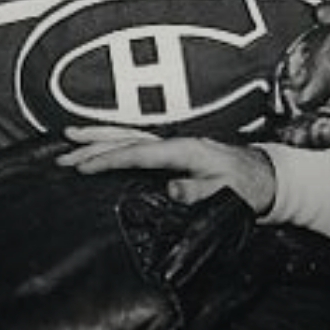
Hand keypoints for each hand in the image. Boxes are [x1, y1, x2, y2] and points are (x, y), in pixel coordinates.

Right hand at [57, 126, 277, 214]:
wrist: (268, 178)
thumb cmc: (249, 187)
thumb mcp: (228, 193)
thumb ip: (199, 191)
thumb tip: (171, 188)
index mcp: (184, 150)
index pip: (137, 153)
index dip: (107, 160)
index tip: (81, 167)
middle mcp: (176, 142)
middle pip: (125, 138)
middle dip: (91, 144)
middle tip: (61, 153)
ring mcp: (174, 144)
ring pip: (127, 136)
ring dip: (98, 137)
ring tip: (69, 138)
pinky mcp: (174, 152)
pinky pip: (137, 142)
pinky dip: (114, 141)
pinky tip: (100, 146)